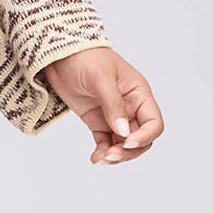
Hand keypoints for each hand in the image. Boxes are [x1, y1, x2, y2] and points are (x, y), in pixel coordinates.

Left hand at [42, 47, 162, 164]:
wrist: (59, 54)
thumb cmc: (85, 57)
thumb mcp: (100, 78)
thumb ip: (113, 105)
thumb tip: (124, 132)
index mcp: (139, 94)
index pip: (153, 123)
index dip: (145, 136)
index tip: (127, 143)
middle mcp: (130, 107)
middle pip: (141, 138)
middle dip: (128, 151)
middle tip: (111, 155)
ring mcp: (114, 116)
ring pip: (123, 144)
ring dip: (115, 155)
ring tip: (101, 158)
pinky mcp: (97, 122)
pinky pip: (105, 143)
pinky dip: (102, 153)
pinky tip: (95, 159)